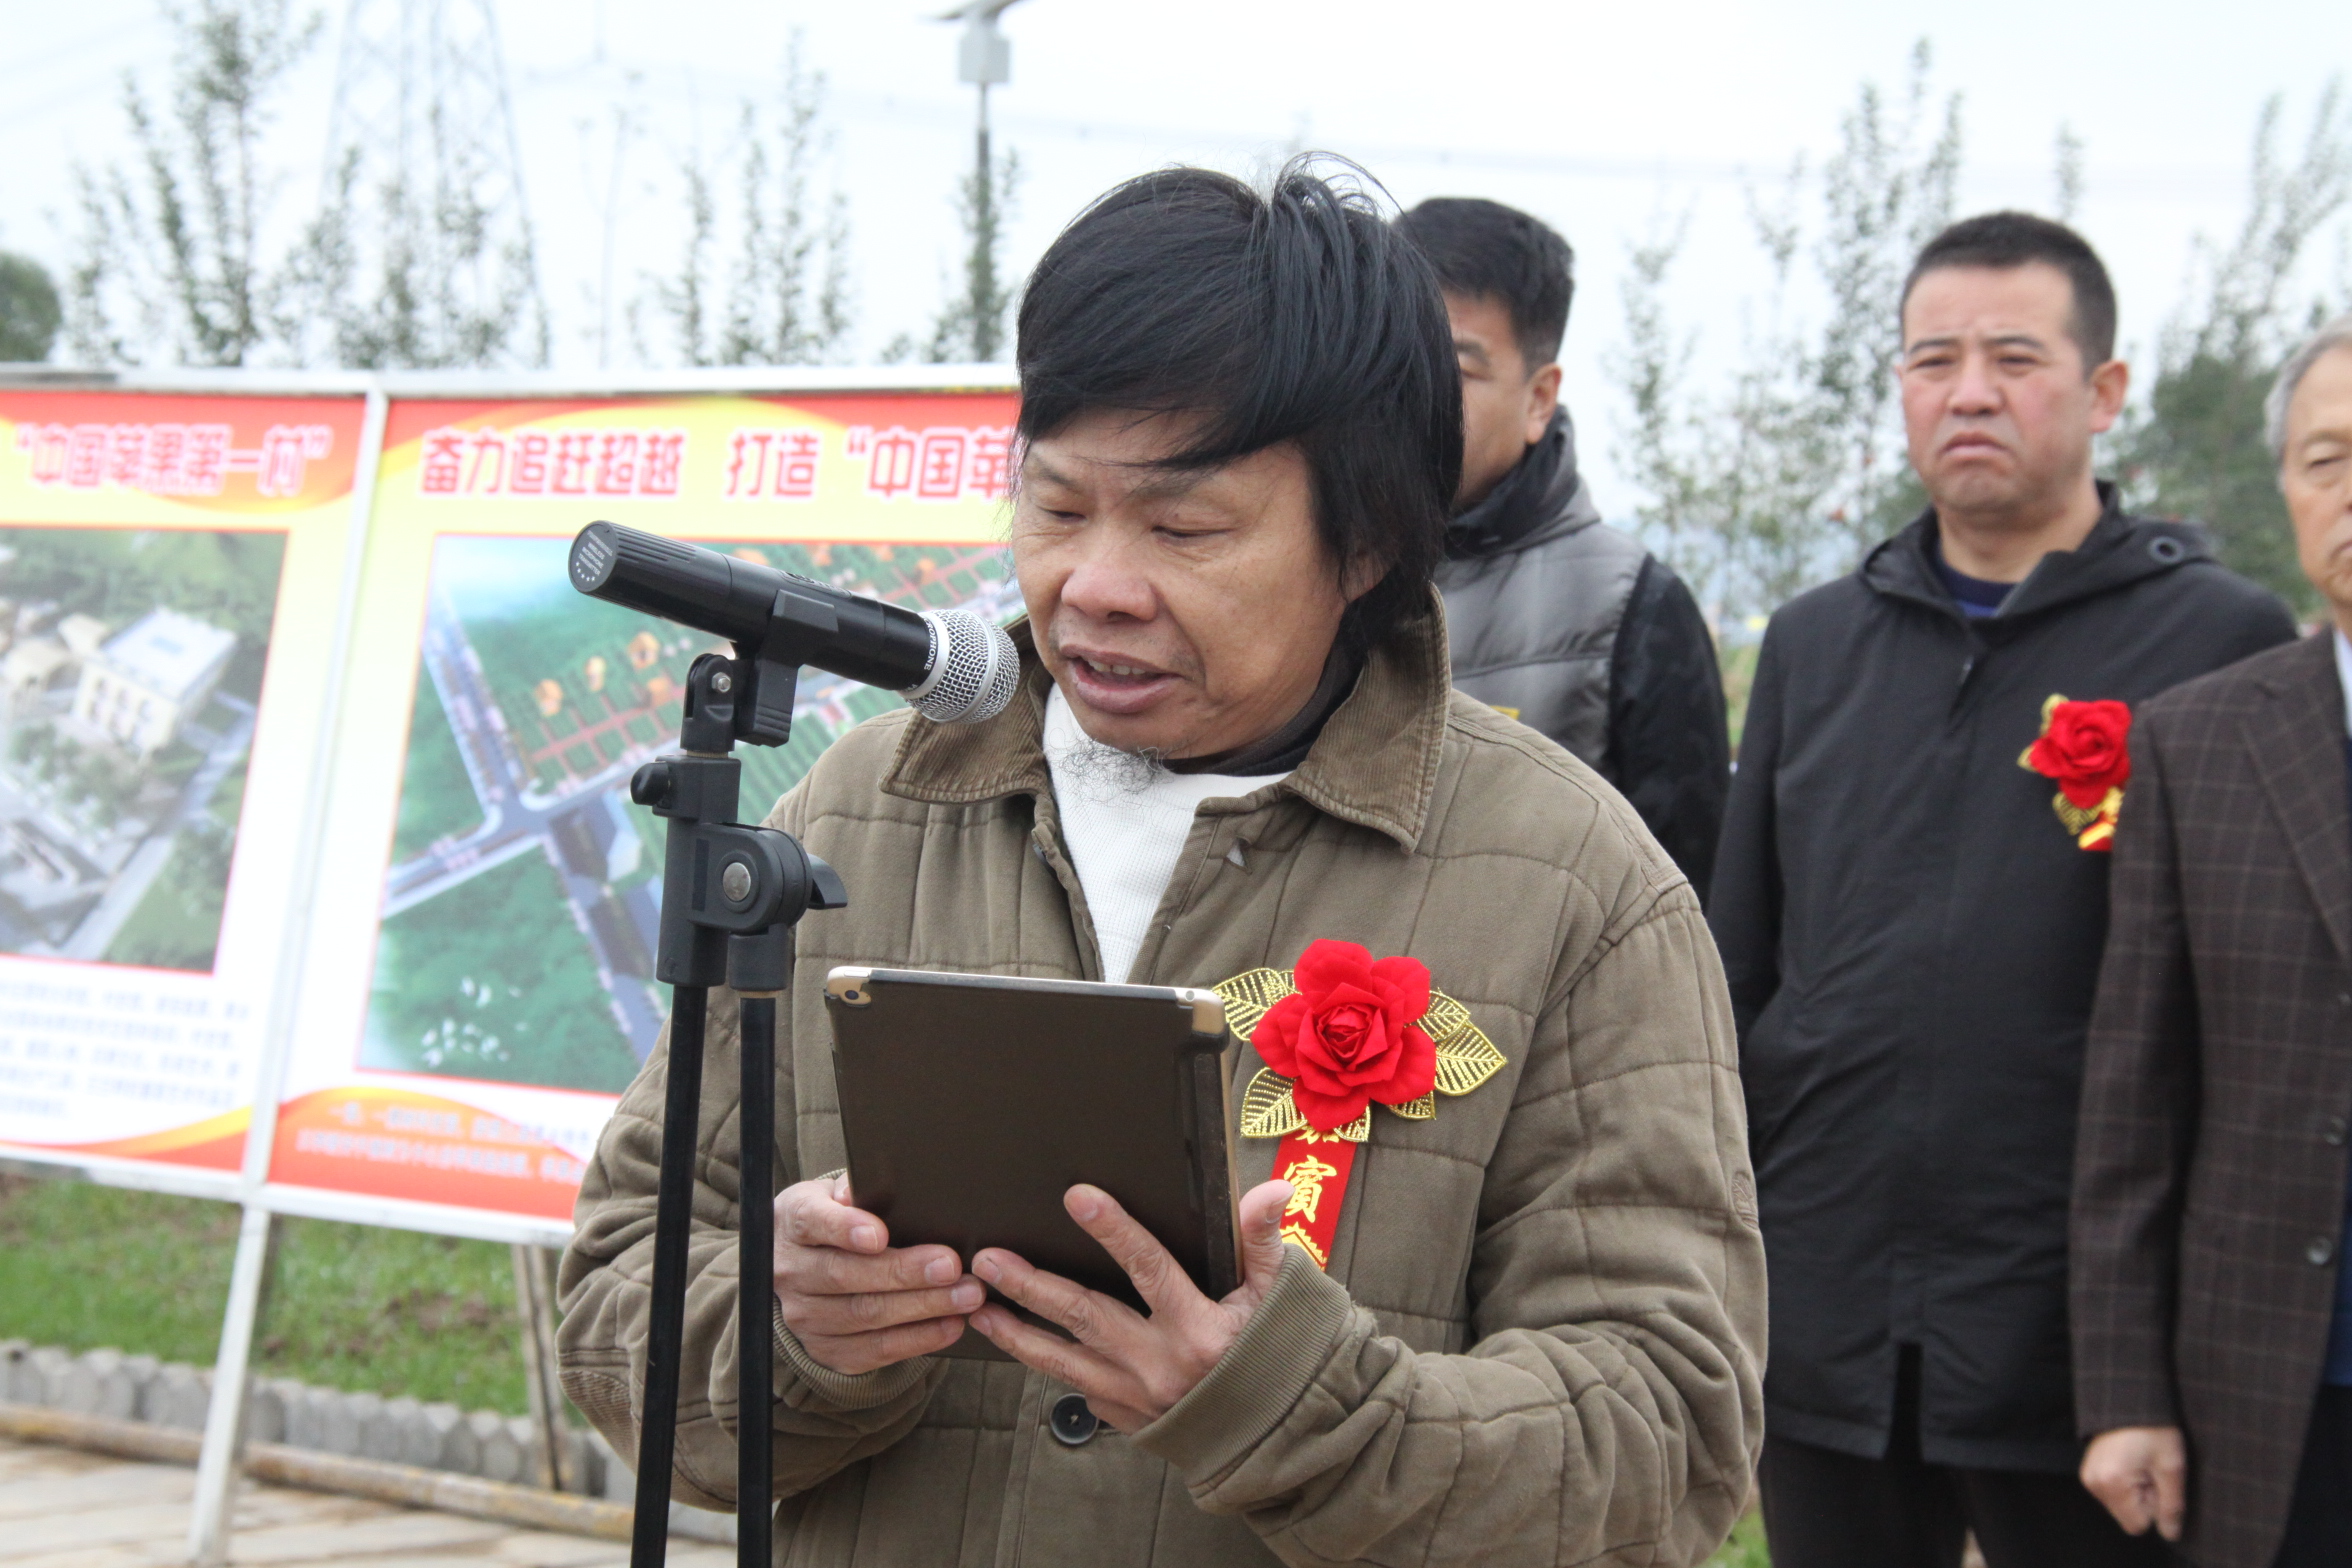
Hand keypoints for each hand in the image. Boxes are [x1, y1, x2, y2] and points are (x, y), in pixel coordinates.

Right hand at [772, 1173, 983, 1375]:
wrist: (800, 1269)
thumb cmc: (832, 1222)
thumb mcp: (834, 1196)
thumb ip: (852, 1190)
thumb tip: (857, 1189)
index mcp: (794, 1224)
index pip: (813, 1223)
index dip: (845, 1229)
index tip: (880, 1235)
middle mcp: (792, 1273)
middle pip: (846, 1275)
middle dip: (904, 1272)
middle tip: (951, 1266)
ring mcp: (806, 1316)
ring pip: (866, 1314)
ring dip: (922, 1307)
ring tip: (965, 1296)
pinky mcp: (827, 1349)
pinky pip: (875, 1349)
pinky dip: (917, 1339)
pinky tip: (949, 1325)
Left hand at [966, 1179, 1293, 1430]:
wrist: (1272, 1437)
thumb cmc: (1274, 1357)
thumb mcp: (1277, 1296)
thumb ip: (1264, 1241)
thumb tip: (1271, 1190)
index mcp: (1198, 1328)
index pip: (1148, 1268)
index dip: (1112, 1230)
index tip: (1078, 1198)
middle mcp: (1159, 1364)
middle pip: (1084, 1315)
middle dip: (1031, 1285)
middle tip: (989, 1260)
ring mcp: (1135, 1396)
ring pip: (1063, 1361)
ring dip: (1017, 1332)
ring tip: (979, 1307)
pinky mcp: (1123, 1416)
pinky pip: (1075, 1387)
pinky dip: (1043, 1364)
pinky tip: (1015, 1341)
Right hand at [2081, 1425, 2186, 1540]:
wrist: (2129, 1399)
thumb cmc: (2153, 1429)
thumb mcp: (2171, 1467)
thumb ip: (2172, 1506)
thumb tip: (2170, 1535)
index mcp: (2112, 1483)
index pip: (2138, 1526)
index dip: (2155, 1508)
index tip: (2157, 1481)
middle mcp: (2093, 1483)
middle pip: (2127, 1517)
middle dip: (2144, 1501)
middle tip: (2150, 1471)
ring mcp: (2087, 1476)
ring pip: (2120, 1507)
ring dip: (2135, 1493)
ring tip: (2141, 1464)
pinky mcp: (2088, 1471)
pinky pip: (2112, 1494)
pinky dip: (2124, 1485)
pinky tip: (2130, 1462)